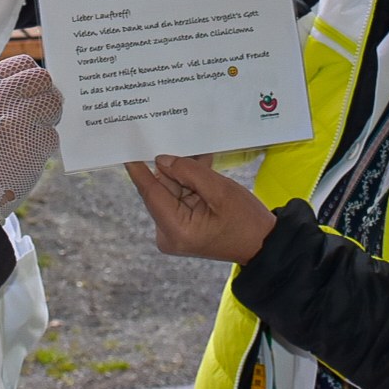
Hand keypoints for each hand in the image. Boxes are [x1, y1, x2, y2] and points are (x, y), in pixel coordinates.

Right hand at [0, 55, 62, 221]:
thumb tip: (38, 82)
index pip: (22, 63)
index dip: (33, 78)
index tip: (33, 93)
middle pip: (43, 78)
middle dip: (46, 96)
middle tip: (41, 115)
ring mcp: (13, 119)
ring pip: (53, 102)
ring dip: (50, 120)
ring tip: (34, 134)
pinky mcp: (30, 143)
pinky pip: (53, 134)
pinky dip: (46, 146)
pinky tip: (28, 156)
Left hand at [124, 154, 276, 263]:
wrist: (262, 245)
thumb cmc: (245, 221)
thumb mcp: (220, 191)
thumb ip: (190, 173)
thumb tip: (162, 160)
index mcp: (175, 229)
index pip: (150, 192)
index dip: (137, 167)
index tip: (125, 146)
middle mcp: (168, 232)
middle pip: (162, 188)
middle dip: (175, 168)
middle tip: (185, 143)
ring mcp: (173, 229)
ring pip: (172, 189)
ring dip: (187, 174)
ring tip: (203, 159)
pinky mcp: (180, 225)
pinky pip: (180, 196)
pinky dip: (191, 183)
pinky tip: (203, 167)